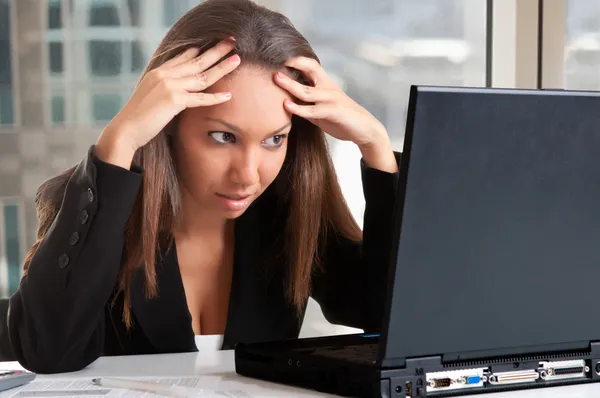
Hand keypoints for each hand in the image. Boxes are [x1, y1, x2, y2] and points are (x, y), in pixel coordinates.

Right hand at [96, 40, 239, 168]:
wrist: (126, 128)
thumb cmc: (138, 117)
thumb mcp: (149, 95)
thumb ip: (162, 88)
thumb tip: (175, 91)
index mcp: (158, 72)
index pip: (183, 57)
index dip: (199, 50)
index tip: (212, 45)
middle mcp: (164, 75)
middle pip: (197, 61)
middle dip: (216, 51)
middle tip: (231, 43)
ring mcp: (169, 86)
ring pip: (202, 76)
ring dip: (222, 67)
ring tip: (237, 60)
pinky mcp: (173, 100)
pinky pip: (199, 98)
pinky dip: (215, 97)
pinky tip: (228, 95)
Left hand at [274, 56, 397, 172]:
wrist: (364, 129)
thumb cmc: (340, 118)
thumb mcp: (320, 109)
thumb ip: (306, 103)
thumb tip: (286, 102)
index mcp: (325, 83)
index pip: (309, 65)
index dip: (295, 59)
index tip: (277, 56)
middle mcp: (328, 87)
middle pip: (310, 68)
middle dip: (293, 63)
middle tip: (274, 60)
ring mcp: (331, 98)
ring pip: (307, 90)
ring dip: (290, 85)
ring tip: (276, 79)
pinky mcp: (334, 111)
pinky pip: (313, 109)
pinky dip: (298, 108)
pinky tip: (286, 105)